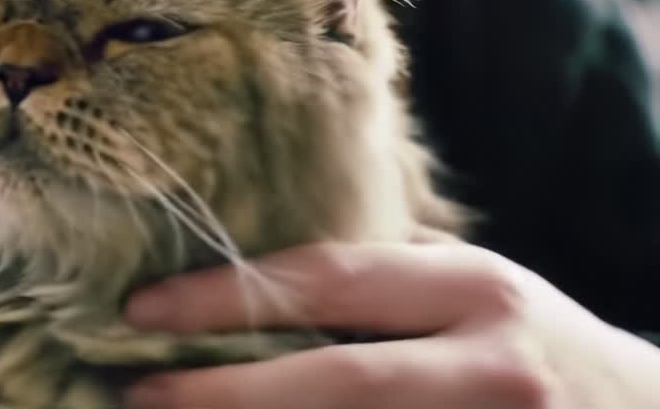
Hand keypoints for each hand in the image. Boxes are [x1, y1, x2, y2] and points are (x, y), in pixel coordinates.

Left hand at [121, 240, 659, 407]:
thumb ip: (385, 284)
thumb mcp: (472, 291)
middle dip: (228, 394)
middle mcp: (494, 367)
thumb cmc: (531, 344)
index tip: (142, 310)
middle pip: (340, 383)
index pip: (329, 282)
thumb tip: (248, 277)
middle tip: (141, 395)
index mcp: (477, 288)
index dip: (227, 297)